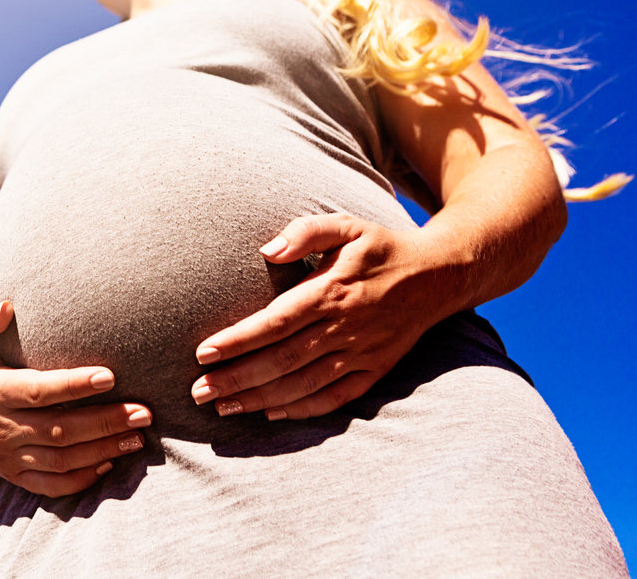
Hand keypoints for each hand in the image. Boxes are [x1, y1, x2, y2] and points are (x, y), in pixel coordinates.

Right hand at [0, 301, 151, 496]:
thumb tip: (4, 306)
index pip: (37, 391)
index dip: (73, 386)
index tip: (109, 376)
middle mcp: (2, 428)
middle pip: (59, 430)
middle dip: (104, 423)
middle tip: (144, 413)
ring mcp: (9, 456)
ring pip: (60, 461)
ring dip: (102, 451)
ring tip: (137, 437)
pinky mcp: (15, 475)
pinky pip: (50, 486)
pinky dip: (81, 479)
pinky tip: (110, 463)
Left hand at [190, 214, 456, 420]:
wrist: (438, 275)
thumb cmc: (379, 247)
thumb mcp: (346, 225)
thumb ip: (305, 232)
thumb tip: (267, 250)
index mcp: (332, 291)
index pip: (276, 323)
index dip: (239, 340)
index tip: (203, 353)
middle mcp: (345, 327)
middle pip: (282, 360)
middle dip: (237, 378)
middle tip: (198, 392)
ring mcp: (362, 353)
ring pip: (304, 384)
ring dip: (260, 399)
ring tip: (222, 407)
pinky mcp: (375, 370)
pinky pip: (336, 398)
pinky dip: (303, 409)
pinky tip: (271, 413)